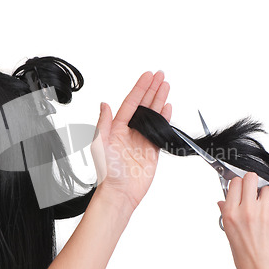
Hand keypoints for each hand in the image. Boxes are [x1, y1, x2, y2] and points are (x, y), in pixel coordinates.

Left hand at [90, 71, 171, 211]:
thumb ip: (103, 123)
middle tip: (160, 75)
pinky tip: (167, 107)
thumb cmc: (108, 173)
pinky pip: (160, 129)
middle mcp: (130, 132)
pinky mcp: (152, 150)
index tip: (147, 76)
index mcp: (116, 128)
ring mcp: (142, 140)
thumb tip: (104, 104)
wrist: (120, 193)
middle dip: (152, 89)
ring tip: (166, 86)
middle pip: (144, 105)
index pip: (131, 103)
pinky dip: (165, 117)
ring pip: (153, 114)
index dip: (140, 88)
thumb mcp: (100, 144)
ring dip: (160, 99)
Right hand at [217, 173, 268, 268]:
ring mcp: (262, 213)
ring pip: (266, 188)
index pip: (234, 183)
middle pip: (250, 178)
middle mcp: (245, 211)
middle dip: (251, 182)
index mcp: (230, 214)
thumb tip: (223, 203)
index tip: (239, 189)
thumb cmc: (245, 258)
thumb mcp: (229, 233)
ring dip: (264, 194)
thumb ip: (227, 213)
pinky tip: (267, 216)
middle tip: (251, 191)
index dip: (238, 184)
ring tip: (261, 204)